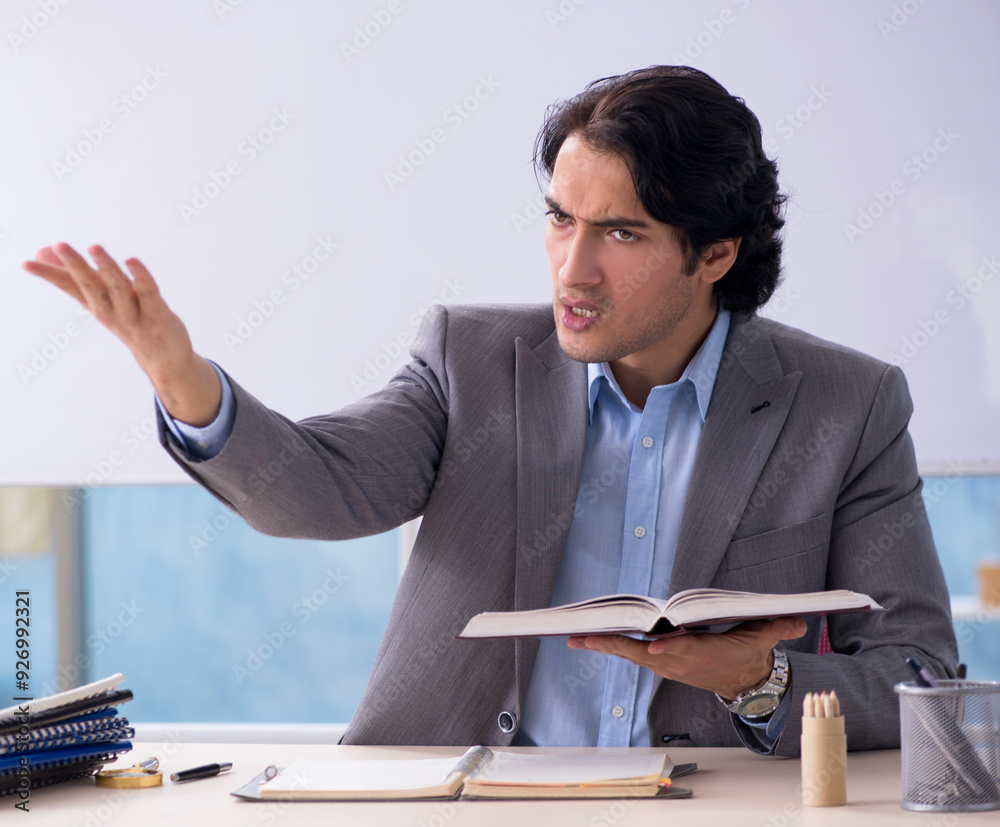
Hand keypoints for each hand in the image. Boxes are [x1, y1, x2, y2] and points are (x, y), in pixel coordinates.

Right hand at [23, 242, 221, 424]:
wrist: (165, 362)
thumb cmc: (132, 322)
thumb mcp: (105, 301)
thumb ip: (81, 278)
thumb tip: (46, 251)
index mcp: (97, 306)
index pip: (70, 288)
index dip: (49, 276)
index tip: (26, 263)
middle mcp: (111, 312)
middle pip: (90, 286)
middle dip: (74, 266)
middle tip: (58, 245)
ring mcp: (134, 316)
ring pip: (118, 288)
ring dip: (106, 267)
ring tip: (93, 247)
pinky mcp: (158, 317)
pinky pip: (148, 294)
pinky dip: (140, 277)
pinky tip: (131, 260)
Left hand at [567, 616, 806, 699]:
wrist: (744, 683)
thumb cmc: (749, 653)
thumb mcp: (765, 638)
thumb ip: (777, 626)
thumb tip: (797, 620)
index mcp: (703, 654)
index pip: (682, 650)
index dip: (666, 649)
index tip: (650, 646)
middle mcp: (678, 661)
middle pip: (642, 653)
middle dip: (613, 646)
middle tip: (583, 638)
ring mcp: (666, 664)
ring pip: (630, 654)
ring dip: (603, 646)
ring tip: (575, 637)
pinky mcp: (659, 663)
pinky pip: (630, 653)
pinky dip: (609, 646)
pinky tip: (589, 638)